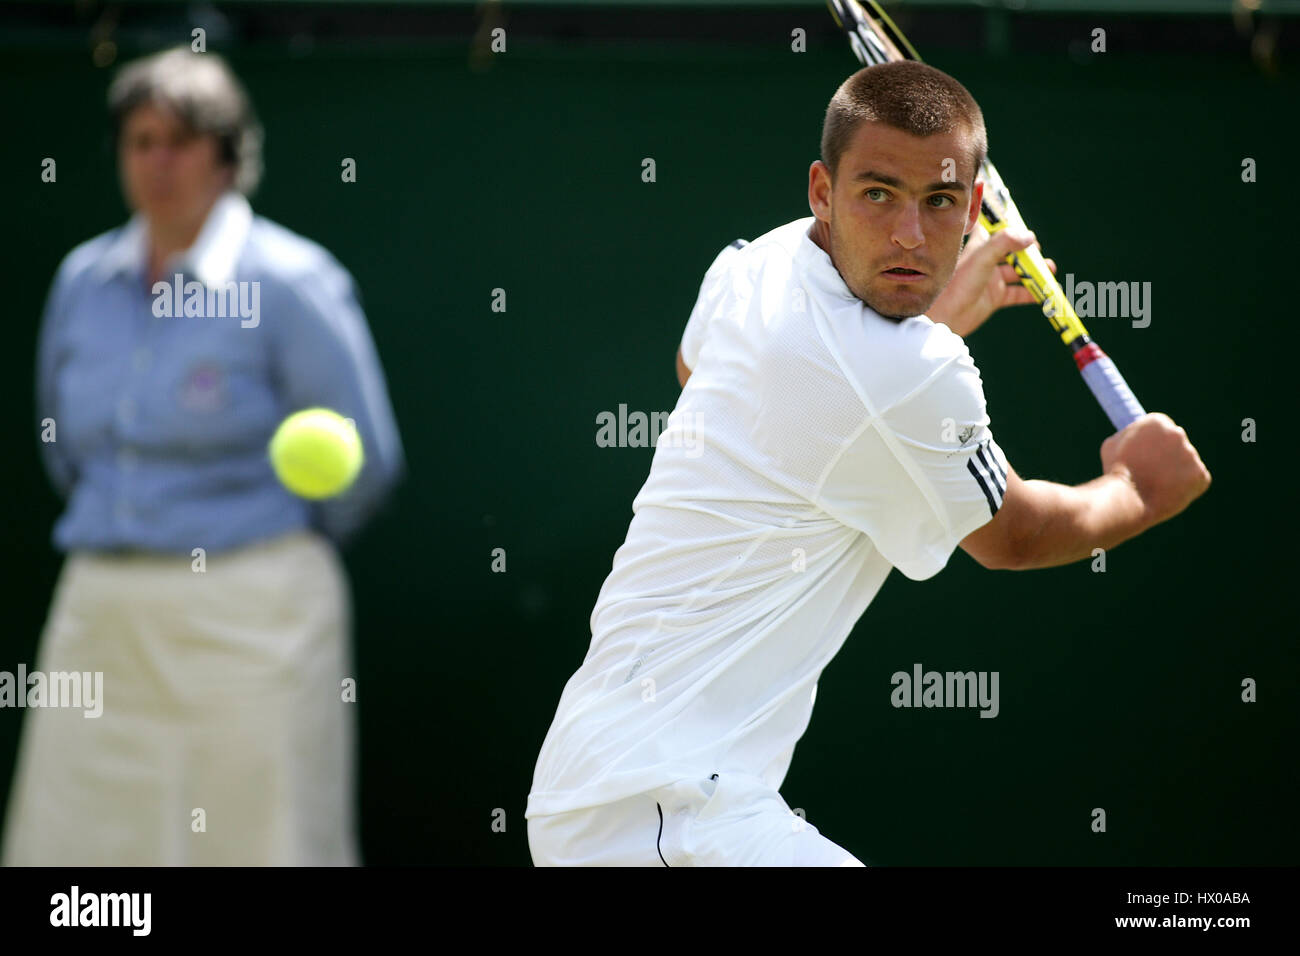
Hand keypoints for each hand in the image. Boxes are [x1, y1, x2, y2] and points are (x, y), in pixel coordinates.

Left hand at [927, 223, 1056, 337]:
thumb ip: (1004, 243)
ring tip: (1050, 268)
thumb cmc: (957, 284)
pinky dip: (1033, 293)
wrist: (946, 318)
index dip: (1005, 221)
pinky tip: (1046, 292)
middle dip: (1027, 248)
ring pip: (1019, 271)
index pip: (992, 226)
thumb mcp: (981, 258)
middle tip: (1036, 249)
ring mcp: (991, 279)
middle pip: (1012, 249)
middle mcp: (986, 260)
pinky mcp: (995, 297)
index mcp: (978, 245)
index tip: (1018, 218)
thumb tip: (1029, 236)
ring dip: (1035, 270)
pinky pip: (1019, 293)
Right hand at [1100, 413, 1211, 525]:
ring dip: (1175, 472)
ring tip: (1156, 486)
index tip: (1151, 450)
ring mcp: (1192, 455)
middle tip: (1155, 470)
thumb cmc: (1115, 472)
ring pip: (1186, 463)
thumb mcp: (1113, 445)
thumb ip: (1128, 436)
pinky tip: (1168, 493)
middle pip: (1177, 442)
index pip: (1163, 426)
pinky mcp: (1201, 475)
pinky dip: (1186, 488)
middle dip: (1168, 454)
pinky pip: (1197, 480)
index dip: (1155, 440)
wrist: (1127, 498)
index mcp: (1157, 422)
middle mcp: (1178, 433)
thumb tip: (1133, 436)